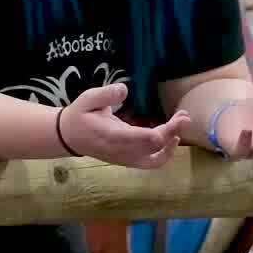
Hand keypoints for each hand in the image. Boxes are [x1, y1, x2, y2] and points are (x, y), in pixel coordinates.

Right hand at [58, 83, 191, 168]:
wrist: (69, 137)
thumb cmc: (80, 115)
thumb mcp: (87, 99)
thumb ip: (105, 94)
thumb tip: (124, 89)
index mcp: (113, 136)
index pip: (146, 139)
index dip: (167, 130)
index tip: (180, 117)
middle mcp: (121, 151)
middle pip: (155, 148)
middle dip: (173, 132)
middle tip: (184, 115)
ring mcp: (125, 159)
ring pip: (156, 159)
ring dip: (172, 144)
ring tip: (179, 126)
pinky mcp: (128, 161)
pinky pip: (151, 163)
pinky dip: (165, 154)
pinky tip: (171, 139)